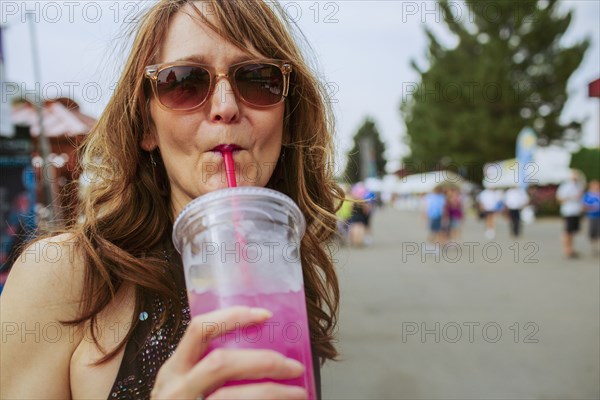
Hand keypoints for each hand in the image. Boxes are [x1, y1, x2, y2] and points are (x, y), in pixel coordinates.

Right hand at [151, 306, 307, 399]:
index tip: (265, 315)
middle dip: (263, 361)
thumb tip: (261, 348)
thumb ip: (209, 367)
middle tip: (293, 366)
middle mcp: (176, 389)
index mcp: (174, 370)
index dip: (233, 316)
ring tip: (298, 393)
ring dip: (271, 392)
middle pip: (220, 363)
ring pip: (229, 397)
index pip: (200, 329)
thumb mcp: (185, 386)